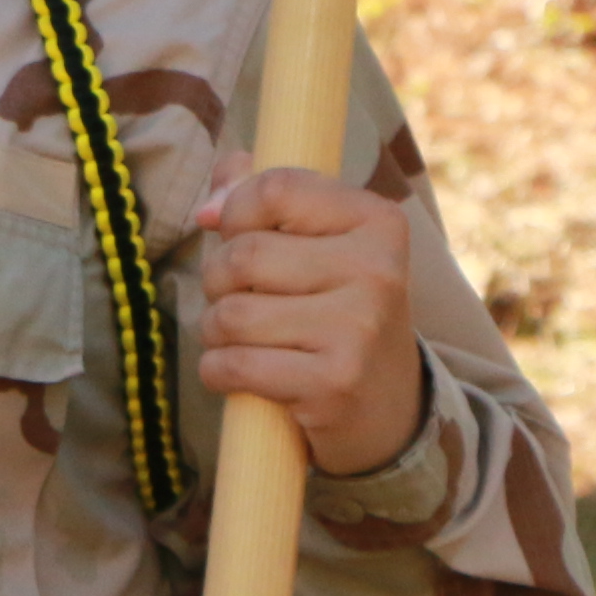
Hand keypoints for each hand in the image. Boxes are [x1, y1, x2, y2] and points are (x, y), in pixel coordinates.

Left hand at [191, 157, 426, 479]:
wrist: (387, 407)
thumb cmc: (335, 311)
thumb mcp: (319, 244)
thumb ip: (262, 199)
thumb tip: (208, 209)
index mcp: (378, 221)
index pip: (275, 188)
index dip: (235, 212)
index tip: (237, 235)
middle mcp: (378, 271)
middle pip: (243, 254)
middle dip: (218, 280)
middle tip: (240, 299)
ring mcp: (360, 330)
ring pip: (232, 312)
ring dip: (215, 331)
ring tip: (242, 339)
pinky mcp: (335, 384)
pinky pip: (236, 365)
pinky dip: (218, 371)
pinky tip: (239, 374)